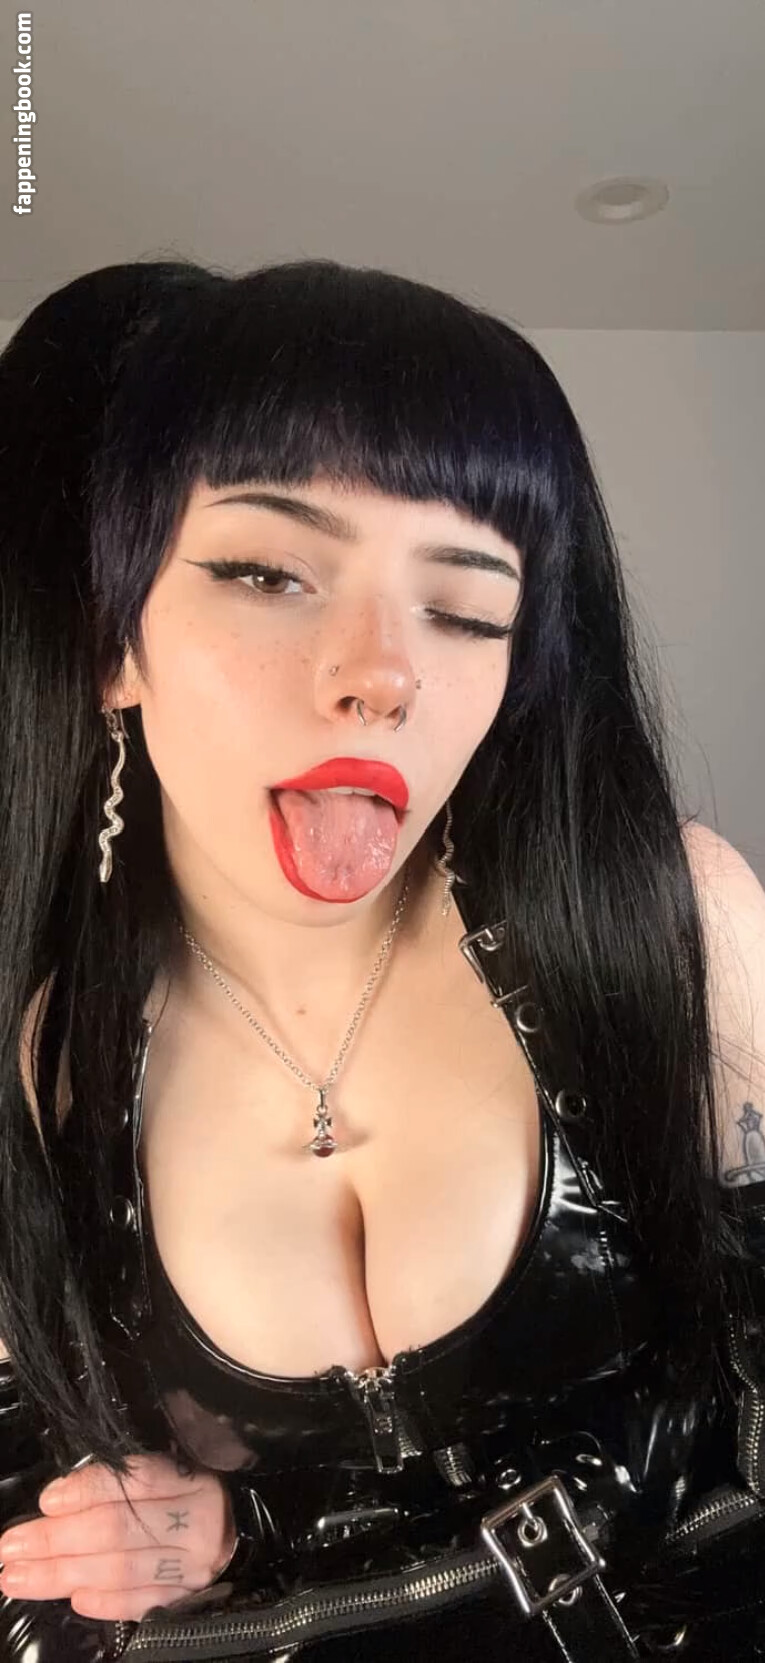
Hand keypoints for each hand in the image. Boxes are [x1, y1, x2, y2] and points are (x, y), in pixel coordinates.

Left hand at [0, 1451, 236, 1621]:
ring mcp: (195, 1565)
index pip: (135, 1479)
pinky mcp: (189, 1600)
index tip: (46, 1501)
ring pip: (121, 1569)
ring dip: (63, 1574)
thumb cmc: (189, 1498)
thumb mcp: (168, 1472)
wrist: (241, 1533)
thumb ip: (122, 1482)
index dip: (87, 1489)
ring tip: (20, 1577)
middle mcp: (196, 1521)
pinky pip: (141, 1604)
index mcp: (190, 1478)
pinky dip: (105, 1602)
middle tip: (12, 1547)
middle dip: (57, 1539)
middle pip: (118, 1528)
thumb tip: (57, 1503)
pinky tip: (74, 1599)